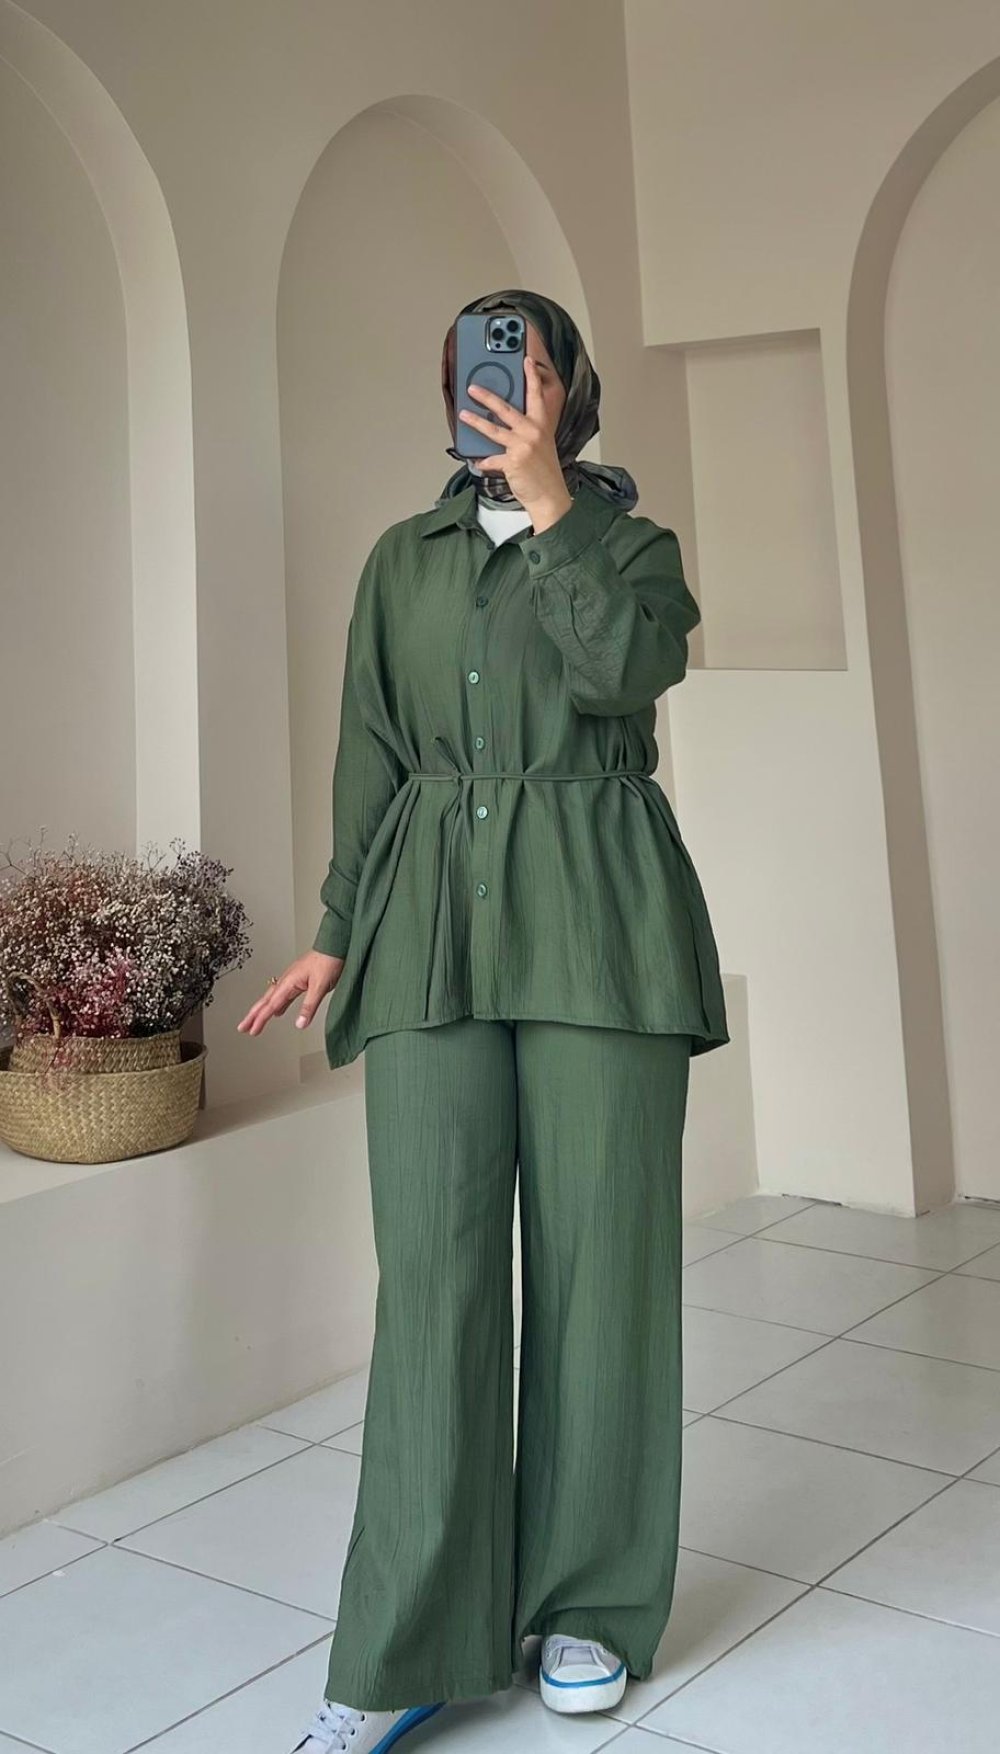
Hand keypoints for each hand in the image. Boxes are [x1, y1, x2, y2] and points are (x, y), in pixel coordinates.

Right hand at [236, 950, 342, 1035]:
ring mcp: (292, 979)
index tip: (252, 1031)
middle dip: (253, 1015)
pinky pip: (283, 995)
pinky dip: (277, 1005)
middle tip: (243, 1027)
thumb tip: (299, 1024)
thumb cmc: (329, 960)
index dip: (260, 1019)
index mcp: (289, 981)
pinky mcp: (299, 979)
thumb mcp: (320, 986)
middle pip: (266, 1001)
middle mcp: (287, 980)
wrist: (336, 945)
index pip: (271, 1005)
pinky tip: (278, 1011)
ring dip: (263, 1011)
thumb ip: (309, 1006)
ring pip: (272, 998)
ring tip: (255, 1022)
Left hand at [458, 357, 572, 529]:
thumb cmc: (545, 471)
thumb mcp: (541, 445)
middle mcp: (532, 432)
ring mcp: (522, 446)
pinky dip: (484, 460)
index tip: (526, 360)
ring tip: (463, 415)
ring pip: (494, 430)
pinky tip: (477, 460)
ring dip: (476, 421)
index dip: (531, 376)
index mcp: (541, 425)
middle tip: (473, 388)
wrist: (550, 495)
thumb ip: (527, 431)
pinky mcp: (512, 462)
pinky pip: (492, 459)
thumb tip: (504, 422)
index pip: (536, 396)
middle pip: (506, 409)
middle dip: (488, 396)